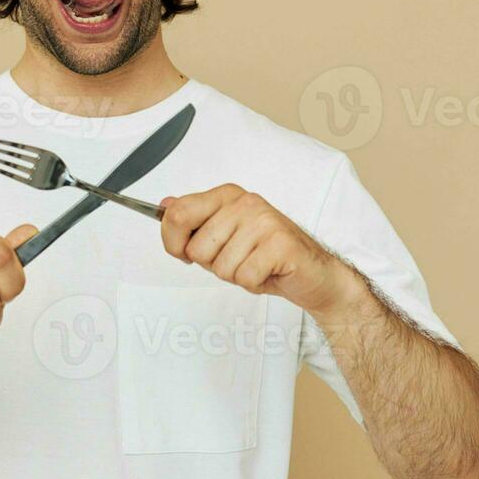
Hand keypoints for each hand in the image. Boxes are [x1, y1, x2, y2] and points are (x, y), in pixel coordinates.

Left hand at [159, 184, 350, 313]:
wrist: (312, 274)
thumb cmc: (266, 256)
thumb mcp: (224, 237)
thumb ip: (195, 221)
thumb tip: (165, 205)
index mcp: (227, 195)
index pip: (178, 214)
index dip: (173, 242)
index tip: (185, 252)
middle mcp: (245, 202)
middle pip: (197, 248)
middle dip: (213, 265)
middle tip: (239, 259)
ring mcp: (264, 220)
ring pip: (221, 266)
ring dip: (236, 276)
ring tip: (256, 265)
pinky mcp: (280, 243)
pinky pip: (244, 277)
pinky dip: (254, 284)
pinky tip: (268, 272)